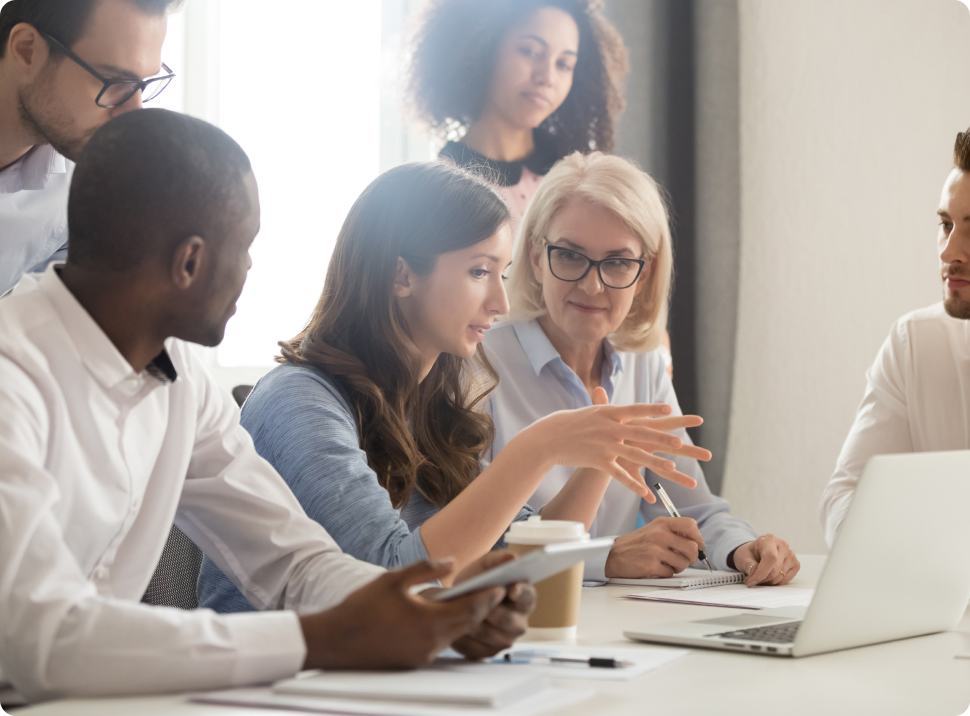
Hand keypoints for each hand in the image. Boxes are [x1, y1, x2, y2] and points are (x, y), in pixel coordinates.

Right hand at [299, 559, 504, 669]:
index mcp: (429, 621)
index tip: (501, 585)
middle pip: (468, 624)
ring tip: (475, 602)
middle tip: (496, 593)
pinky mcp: (414, 662)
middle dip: (482, 607)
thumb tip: (451, 562)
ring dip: (466, 620)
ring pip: (455, 635)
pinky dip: (448, 630)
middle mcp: (431, 642)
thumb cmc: (362, 607)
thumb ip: (426, 568)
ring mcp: (423, 656)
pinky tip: (446, 617)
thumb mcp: (394, 578)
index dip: (488, 596)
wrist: (336, 641)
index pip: (470, 608)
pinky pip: (440, 644)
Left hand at [448, 552, 536, 659]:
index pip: (528, 597)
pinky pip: (477, 649)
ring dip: (475, 624)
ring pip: (491, 636)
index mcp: (524, 598)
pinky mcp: (487, 653)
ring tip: (459, 612)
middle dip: (491, 610)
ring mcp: (504, 640)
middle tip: (474, 601)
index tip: (511, 588)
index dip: (521, 593)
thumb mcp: (484, 566)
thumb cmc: (476, 581)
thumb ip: (497, 560)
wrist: (456, 601)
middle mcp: (519, 622)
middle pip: (510, 621)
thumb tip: (512, 557)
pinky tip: (455, 627)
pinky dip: (464, 638)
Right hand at [529, 386, 703, 498]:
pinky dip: (633, 485)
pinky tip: (645, 492)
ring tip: (671, 467)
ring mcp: (605, 445)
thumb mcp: (591, 411)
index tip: (670, 409)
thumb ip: (606, 404)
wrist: (551, 437)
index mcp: (609, 413)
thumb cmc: (572, 422)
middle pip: (640, 433)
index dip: (653, 410)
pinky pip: (619, 475)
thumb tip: (612, 393)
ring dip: (654, 462)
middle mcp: (609, 428)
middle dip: (662, 439)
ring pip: (634, 455)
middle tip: (680, 443)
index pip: (635, 409)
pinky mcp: (599, 461)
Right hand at [604, 516, 705, 577]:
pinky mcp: (651, 565)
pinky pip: (671, 573)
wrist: (613, 554)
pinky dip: (667, 573)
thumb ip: (673, 532)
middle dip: (692, 557)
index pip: (691, 526)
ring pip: (684, 563)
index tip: (698, 546)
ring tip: (668, 564)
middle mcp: (659, 534)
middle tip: (685, 559)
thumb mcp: (654, 529)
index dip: (698, 538)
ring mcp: (655, 550)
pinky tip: (658, 568)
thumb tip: (697, 543)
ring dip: (679, 567)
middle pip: (692, 548)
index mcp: (662, 523)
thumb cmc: (637, 543)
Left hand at [732, 535, 799, 586]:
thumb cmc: (750, 554)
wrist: (756, 553)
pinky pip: (786, 580)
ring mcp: (791, 555)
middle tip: (752, 580)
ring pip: (780, 577)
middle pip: (775, 570)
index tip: (752, 581)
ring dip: (768, 582)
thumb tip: (753, 571)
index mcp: (769, 539)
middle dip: (762, 579)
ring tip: (759, 577)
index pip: (770, 557)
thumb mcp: (743, 556)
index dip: (761, 572)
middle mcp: (783, 545)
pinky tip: (769, 577)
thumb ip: (747, 564)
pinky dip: (776, 582)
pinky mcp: (795, 564)